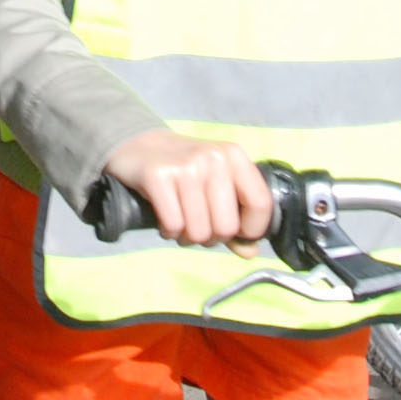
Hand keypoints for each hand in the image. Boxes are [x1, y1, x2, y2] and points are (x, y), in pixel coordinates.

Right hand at [102, 130, 272, 245]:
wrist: (139, 147)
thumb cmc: (184, 171)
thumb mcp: (215, 185)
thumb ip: (235, 219)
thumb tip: (250, 252)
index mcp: (234, 156)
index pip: (261, 203)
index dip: (252, 230)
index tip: (237, 235)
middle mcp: (213, 157)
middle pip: (226, 226)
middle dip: (211, 238)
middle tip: (199, 227)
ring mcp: (186, 166)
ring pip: (198, 231)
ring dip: (188, 237)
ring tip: (181, 223)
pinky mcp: (158, 175)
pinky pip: (173, 225)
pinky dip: (169, 232)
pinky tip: (164, 220)